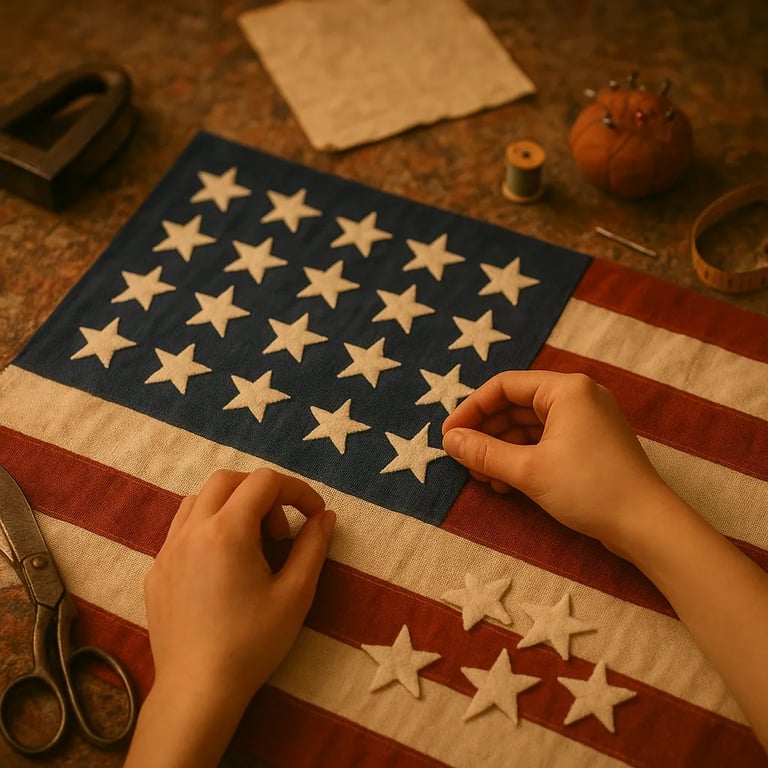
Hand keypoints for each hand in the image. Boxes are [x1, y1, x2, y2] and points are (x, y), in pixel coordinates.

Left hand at [144, 467, 334, 703]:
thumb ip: (312, 546)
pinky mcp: (155, 571)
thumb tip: (324, 516)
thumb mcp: (295, 594)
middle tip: (280, 531)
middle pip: (227, 480)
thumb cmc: (252, 643)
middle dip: (261, 492)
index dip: (296, 491)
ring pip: (198, 500)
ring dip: (230, 506)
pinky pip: (180, 530)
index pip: (264, 483)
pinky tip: (221, 566)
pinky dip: (207, 529)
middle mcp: (192, 530)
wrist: (198, 690)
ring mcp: (167, 549)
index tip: (314, 515)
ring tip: (250, 544)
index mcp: (228, 530)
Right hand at [441, 371, 671, 554]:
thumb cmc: (589, 488)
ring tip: (484, 479)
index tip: (449, 437)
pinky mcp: (590, 444)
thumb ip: (484, 452)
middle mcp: (577, 396)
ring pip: (529, 427)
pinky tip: (507, 484)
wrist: (647, 525)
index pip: (504, 386)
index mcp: (565, 388)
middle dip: (487, 434)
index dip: (471, 410)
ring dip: (502, 450)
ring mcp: (586, 420)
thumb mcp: (528, 470)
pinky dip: (523, 458)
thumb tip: (450, 441)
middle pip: (515, 405)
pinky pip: (546, 441)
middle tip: (465, 462)